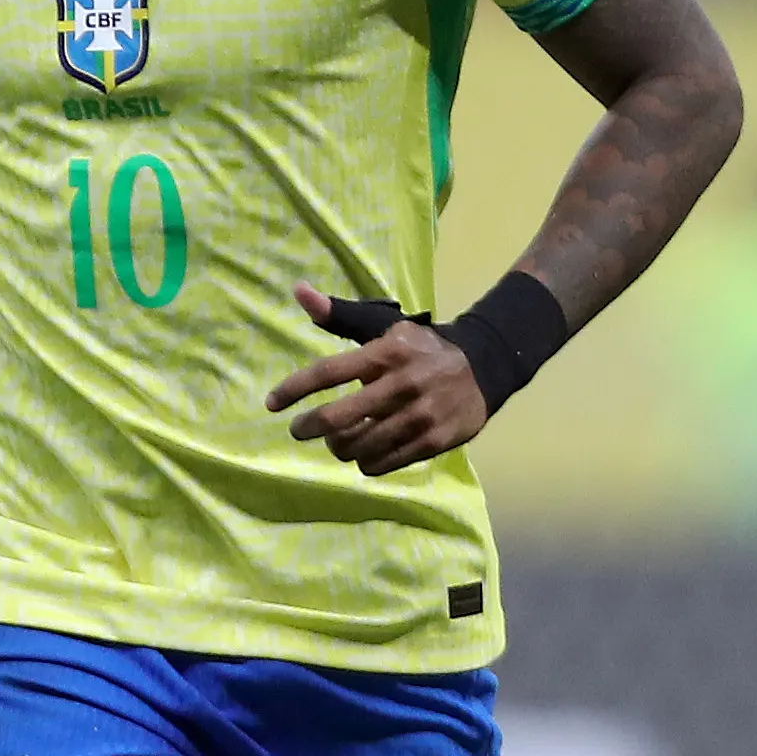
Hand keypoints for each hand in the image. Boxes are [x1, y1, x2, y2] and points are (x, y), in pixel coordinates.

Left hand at [266, 284, 488, 473]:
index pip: (328, 372)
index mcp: (385, 353)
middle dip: (308, 427)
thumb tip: (300, 291)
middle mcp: (400, 384)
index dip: (294, 389)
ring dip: (338, 446)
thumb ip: (341, 316)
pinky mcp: (431, 442)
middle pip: (337, 418)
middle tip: (299, 429)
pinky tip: (366, 451)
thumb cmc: (421, 348)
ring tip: (339, 439)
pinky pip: (381, 464)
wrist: (484, 367)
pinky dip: (365, 461)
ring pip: (356, 447)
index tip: (272, 404)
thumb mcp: (385, 326)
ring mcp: (417, 416)